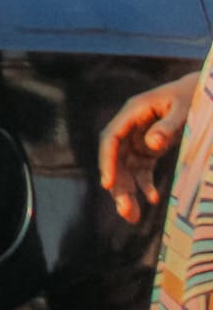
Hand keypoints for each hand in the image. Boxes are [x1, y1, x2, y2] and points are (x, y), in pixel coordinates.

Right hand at [101, 82, 183, 223]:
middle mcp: (130, 127)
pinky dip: (145, 186)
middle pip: (115, 159)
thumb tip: (152, 145)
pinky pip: (141, 171)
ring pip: (125, 169)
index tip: (107, 184)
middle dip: (118, 186)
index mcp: (133, 112)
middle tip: (124, 212)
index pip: (111, 139)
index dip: (107, 161)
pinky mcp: (148, 149)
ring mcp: (138, 139)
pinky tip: (153, 199)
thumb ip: (169, 126)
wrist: (205, 92)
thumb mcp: (186, 109)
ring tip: (132, 217)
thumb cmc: (196, 97)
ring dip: (127, 192)